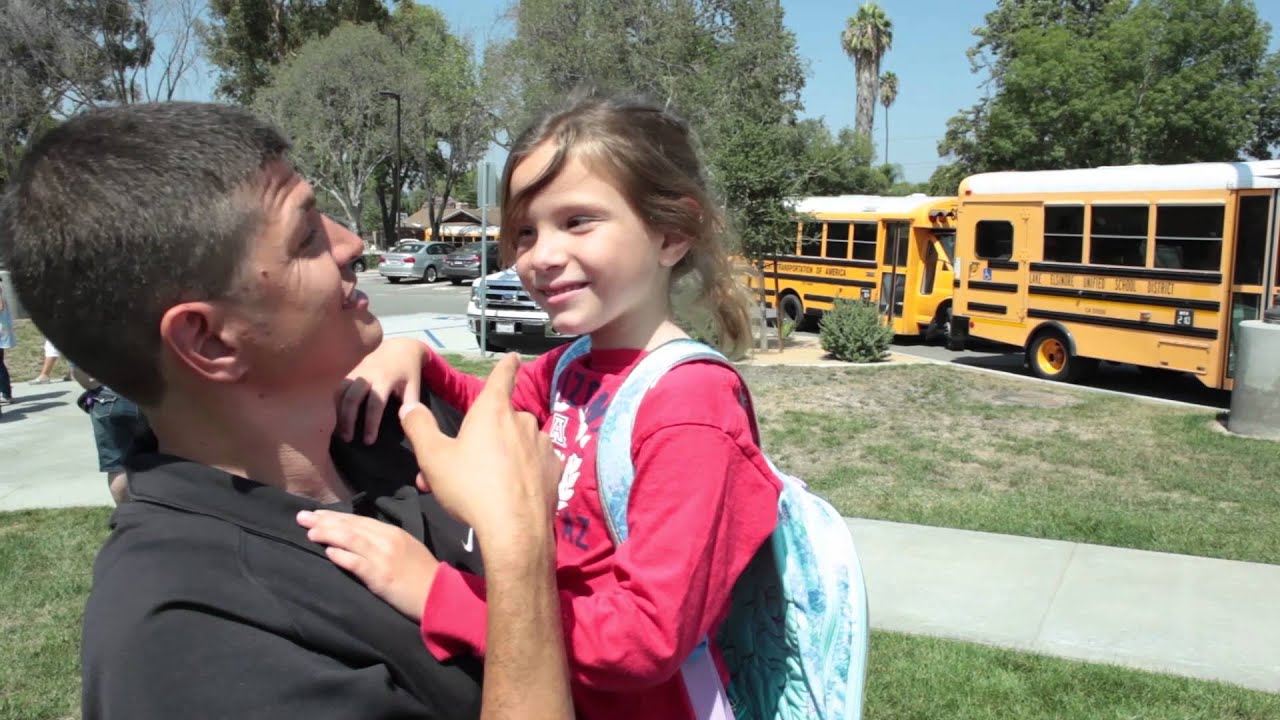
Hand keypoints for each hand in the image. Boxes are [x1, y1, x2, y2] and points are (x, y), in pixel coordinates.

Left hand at [295, 509, 437, 620]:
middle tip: (302, 516)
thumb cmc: (422, 574)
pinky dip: (342, 556)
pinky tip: (328, 552)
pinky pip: (357, 563)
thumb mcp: (405, 548)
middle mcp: (387, 540)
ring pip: (351, 540)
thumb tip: (357, 537)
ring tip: (310, 532)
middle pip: (351, 526)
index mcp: (393, 532)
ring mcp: (384, 558)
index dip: (335, 516)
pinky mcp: (381, 577)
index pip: (359, 520)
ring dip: (328, 534)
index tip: (316, 513)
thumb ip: (383, 541)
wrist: (440, 595)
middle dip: (324, 520)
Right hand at [337, 337, 428, 443]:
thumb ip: (410, 403)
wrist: (400, 347)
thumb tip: (405, 423)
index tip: (368, 440)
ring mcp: (357, 372)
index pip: (375, 404)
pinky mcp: (351, 372)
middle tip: (348, 439)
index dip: (370, 423)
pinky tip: (338, 418)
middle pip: (352, 398)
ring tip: (340, 432)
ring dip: (338, 413)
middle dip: (348, 420)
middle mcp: (367, 374)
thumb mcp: (414, 385)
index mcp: (385, 379)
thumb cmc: (408, 371)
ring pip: (341, 392)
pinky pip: (339, 388)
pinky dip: (336, 403)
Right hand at [398, 353, 561, 541]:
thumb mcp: (433, 458)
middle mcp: (523, 421)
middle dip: (482, 439)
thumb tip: (410, 407)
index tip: (515, 356)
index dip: (507, 366)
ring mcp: (542, 445)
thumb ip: (420, 427)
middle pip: (501, 421)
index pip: (502, 377)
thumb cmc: (470, 488)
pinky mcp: (554, 470)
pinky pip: (534, 464)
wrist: (514, 529)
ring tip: (479, 487)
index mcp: (493, 411)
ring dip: (500, 458)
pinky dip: (522, 473)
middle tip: (458, 467)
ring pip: (517, 445)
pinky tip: (508, 494)